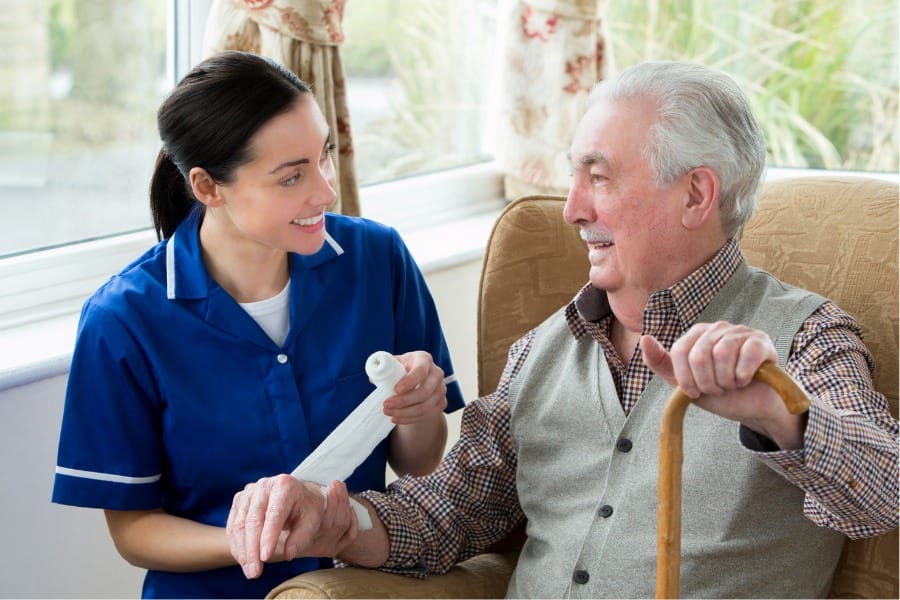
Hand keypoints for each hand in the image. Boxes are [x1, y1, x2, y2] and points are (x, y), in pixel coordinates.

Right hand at [226, 476, 356, 578]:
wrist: (299, 497)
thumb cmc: (307, 509)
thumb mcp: (313, 521)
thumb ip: (302, 537)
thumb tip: (289, 554)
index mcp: (285, 485)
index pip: (274, 514)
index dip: (268, 537)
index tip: (265, 557)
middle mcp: (264, 485)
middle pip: (253, 520)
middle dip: (252, 549)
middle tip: (255, 572)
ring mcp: (249, 492)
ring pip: (239, 524)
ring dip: (242, 551)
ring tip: (250, 571)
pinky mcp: (239, 501)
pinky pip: (232, 525)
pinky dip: (236, 545)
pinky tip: (243, 560)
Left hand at [382, 351, 447, 424]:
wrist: (417, 379)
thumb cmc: (403, 369)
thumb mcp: (394, 363)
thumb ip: (384, 368)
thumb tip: (374, 379)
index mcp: (424, 359)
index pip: (420, 371)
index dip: (408, 382)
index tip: (395, 390)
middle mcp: (436, 373)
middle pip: (424, 392)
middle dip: (403, 401)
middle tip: (386, 405)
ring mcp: (441, 389)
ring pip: (425, 406)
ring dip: (405, 413)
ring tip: (388, 413)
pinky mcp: (441, 402)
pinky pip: (427, 415)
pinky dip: (410, 419)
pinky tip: (397, 418)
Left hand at [640, 321, 806, 448]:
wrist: (753, 407)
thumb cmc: (719, 392)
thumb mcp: (685, 382)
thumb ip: (661, 363)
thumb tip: (645, 338)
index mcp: (696, 334)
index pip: (680, 351)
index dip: (686, 378)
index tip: (695, 392)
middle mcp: (717, 328)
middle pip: (699, 355)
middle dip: (707, 383)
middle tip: (718, 389)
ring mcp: (740, 331)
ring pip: (722, 355)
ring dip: (726, 381)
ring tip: (731, 384)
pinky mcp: (761, 341)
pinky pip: (746, 356)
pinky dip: (743, 376)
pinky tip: (746, 380)